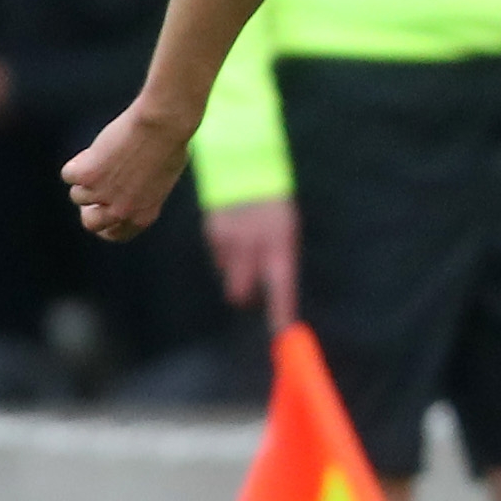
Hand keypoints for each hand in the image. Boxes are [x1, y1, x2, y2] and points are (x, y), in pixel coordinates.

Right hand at [66, 94, 197, 240]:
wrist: (162, 125)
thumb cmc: (168, 143)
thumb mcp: (160, 178)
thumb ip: (142, 192)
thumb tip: (123, 190)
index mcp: (144, 215)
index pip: (116, 234)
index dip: (106, 223)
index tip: (101, 209)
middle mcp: (122, 211)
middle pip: (90, 223)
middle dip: (88, 207)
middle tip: (92, 188)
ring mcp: (102, 195)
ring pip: (77, 195)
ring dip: (86, 177)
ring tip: (106, 157)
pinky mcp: (86, 176)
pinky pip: (68, 174)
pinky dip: (77, 162)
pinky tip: (97, 149)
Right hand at [207, 196, 298, 328]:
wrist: (246, 165)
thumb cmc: (274, 203)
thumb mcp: (287, 229)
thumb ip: (280, 259)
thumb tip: (272, 290)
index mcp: (280, 246)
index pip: (281, 290)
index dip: (280, 315)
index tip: (283, 335)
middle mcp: (254, 248)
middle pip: (241, 295)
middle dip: (247, 299)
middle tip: (255, 293)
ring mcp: (230, 242)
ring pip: (228, 276)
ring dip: (236, 273)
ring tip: (246, 250)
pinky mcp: (213, 234)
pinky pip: (218, 257)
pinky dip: (226, 255)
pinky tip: (234, 235)